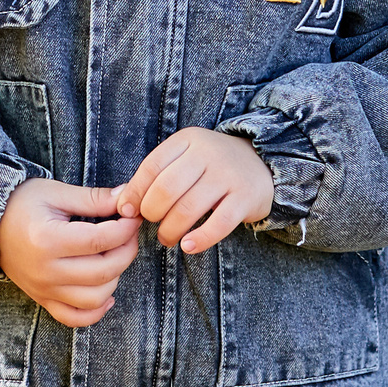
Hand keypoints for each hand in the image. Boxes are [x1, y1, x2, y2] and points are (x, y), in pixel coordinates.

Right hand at [0, 179, 139, 327]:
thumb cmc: (22, 203)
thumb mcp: (56, 193)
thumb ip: (93, 199)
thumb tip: (127, 198)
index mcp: (48, 240)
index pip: (101, 240)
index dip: (126, 229)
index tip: (133, 216)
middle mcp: (46, 271)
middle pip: (103, 271)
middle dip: (126, 251)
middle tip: (129, 233)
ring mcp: (44, 290)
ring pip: (95, 299)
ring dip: (116, 277)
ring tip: (115, 255)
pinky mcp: (43, 300)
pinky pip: (75, 318)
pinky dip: (96, 311)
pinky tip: (107, 290)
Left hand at [114, 128, 275, 253]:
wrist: (263, 163)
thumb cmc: (212, 167)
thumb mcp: (185, 159)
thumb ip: (156, 176)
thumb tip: (124, 206)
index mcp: (188, 140)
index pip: (152, 166)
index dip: (135, 193)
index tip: (129, 212)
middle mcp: (208, 153)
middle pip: (166, 189)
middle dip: (152, 214)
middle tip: (153, 225)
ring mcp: (228, 175)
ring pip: (188, 209)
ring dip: (171, 231)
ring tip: (168, 238)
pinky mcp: (246, 197)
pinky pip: (218, 224)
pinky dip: (200, 239)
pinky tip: (188, 246)